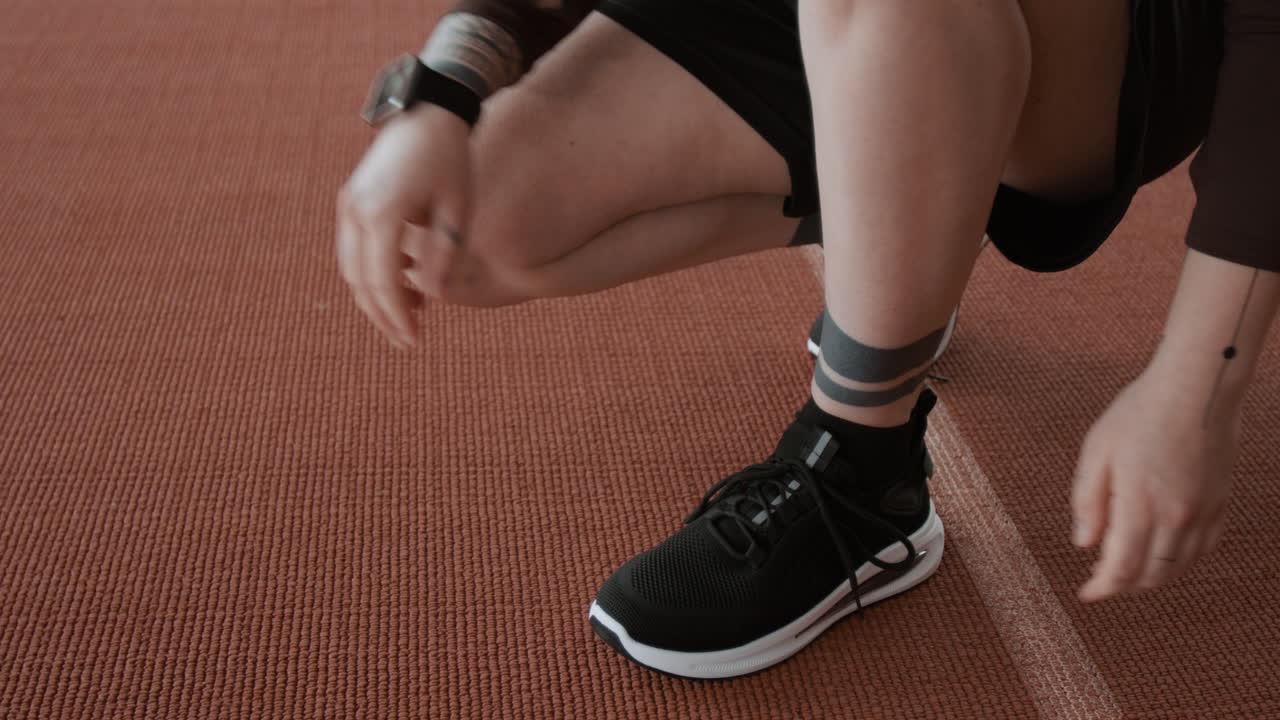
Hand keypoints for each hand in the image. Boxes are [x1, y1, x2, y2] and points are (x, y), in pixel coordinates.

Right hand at [337, 105, 471, 347]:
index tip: (414, 340)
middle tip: (408, 340)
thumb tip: (434, 296)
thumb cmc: (449, 159)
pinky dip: (371, 273)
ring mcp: (348, 205)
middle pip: (360, 282)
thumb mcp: (456, 210)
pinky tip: (404, 283)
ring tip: (412, 314)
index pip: (384, 282)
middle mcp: (356, 211)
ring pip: (351, 269)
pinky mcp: (350, 201)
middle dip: (383, 316)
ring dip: (376, 297)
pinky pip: (353, 250)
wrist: (426, 112)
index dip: (398, 316)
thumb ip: (443, 254)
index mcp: (383, 214)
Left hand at [1070, 369, 1239, 601]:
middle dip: (1125, 587)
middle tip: (1103, 581)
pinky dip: (1182, 562)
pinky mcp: (1221, 503)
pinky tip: (1164, 553)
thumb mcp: (1096, 451)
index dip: (1103, 588)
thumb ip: (1088, 501)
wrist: (1196, 389)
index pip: (1121, 568)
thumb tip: (1084, 543)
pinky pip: (1204, 549)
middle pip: (1152, 576)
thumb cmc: (1139, 414)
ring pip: (1180, 568)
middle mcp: (1177, 517)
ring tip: (1129, 570)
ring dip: (1153, 578)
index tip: (1086, 594)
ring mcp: (1203, 512)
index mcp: (1140, 505)